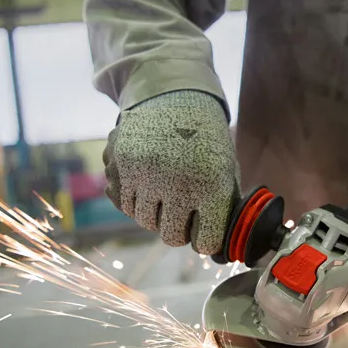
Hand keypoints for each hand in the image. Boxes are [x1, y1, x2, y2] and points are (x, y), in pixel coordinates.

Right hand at [103, 90, 238, 252]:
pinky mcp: (121, 165)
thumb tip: (220, 249)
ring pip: (145, 222)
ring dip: (155, 214)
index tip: (204, 234)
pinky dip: (135, 200)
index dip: (205, 240)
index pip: (206, 241)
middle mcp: (178, 182)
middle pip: (171, 237)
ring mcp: (146, 174)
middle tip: (182, 213)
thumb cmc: (206, 141)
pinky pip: (124, 204)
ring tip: (165, 193)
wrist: (174, 97)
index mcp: (212, 185)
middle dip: (178, 230)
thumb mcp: (226, 170)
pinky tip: (147, 182)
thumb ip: (223, 208)